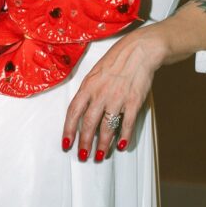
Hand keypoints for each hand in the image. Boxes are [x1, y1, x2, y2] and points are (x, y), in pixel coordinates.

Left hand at [62, 28, 164, 160]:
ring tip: (100, 155)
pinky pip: (127, 123)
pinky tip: (121, 145)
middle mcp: (101, 94)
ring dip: (103, 144)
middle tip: (83, 156)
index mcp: (88, 86)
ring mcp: (118, 98)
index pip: (73, 112)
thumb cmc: (117, 60)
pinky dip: (124, 136)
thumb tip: (81, 111)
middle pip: (89, 124)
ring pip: (107, 127)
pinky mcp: (133, 101)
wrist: (139, 50)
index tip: (66, 143)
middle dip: (85, 143)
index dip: (68, 130)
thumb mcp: (95, 73)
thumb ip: (88, 91)